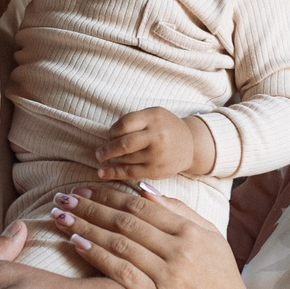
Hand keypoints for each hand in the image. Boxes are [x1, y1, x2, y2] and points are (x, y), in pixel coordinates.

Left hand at [48, 185, 262, 288]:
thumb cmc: (220, 279)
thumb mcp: (211, 236)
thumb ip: (179, 211)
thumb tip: (144, 189)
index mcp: (191, 231)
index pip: (141, 206)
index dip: (109, 195)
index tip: (84, 189)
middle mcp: (179, 250)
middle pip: (125, 221)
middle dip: (90, 207)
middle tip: (63, 198)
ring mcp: (168, 276)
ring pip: (119, 244)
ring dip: (86, 228)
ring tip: (61, 217)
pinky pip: (122, 274)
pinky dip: (98, 256)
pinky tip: (77, 244)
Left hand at [96, 106, 213, 178]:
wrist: (190, 145)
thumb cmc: (166, 128)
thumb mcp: (153, 115)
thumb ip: (134, 121)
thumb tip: (108, 137)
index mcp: (154, 118)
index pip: (124, 124)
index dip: (112, 131)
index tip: (109, 136)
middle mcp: (157, 136)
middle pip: (123, 144)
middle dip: (106, 150)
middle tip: (98, 153)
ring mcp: (157, 155)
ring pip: (125, 159)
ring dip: (110, 161)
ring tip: (102, 161)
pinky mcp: (156, 170)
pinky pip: (130, 173)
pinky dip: (114, 173)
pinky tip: (103, 173)